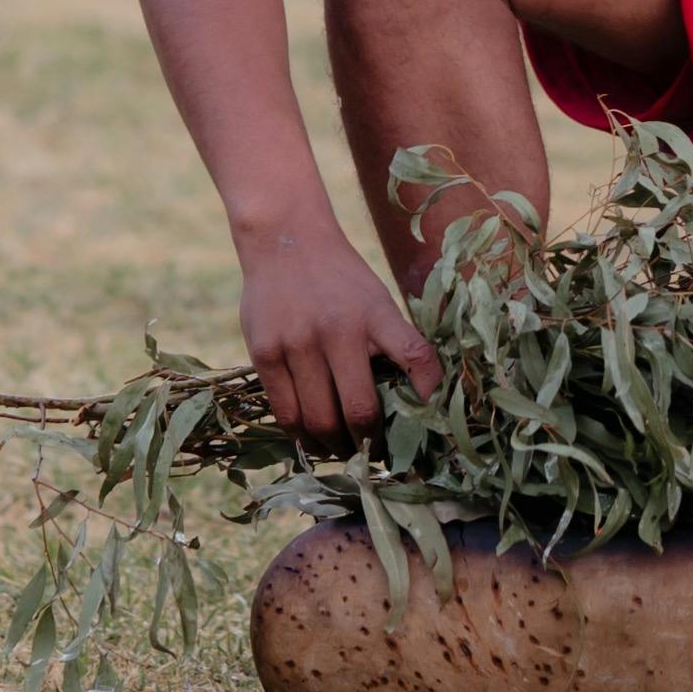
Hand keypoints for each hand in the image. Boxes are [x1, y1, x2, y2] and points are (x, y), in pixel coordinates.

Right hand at [239, 226, 435, 448]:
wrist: (285, 238)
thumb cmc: (340, 278)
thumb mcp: (377, 300)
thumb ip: (393, 344)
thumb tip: (415, 403)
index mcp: (376, 314)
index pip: (416, 359)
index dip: (429, 399)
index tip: (428, 430)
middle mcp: (337, 330)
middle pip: (358, 411)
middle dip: (369, 444)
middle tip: (373, 452)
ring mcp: (296, 343)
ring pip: (318, 420)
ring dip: (334, 447)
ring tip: (342, 450)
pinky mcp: (264, 352)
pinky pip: (285, 412)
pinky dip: (301, 434)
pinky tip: (311, 438)